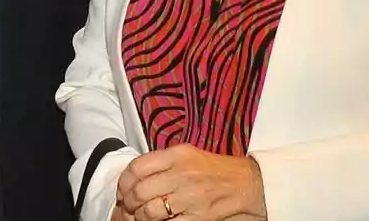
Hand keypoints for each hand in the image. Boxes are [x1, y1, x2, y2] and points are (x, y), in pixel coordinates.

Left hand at [116, 143, 265, 219]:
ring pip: (150, 212)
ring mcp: (190, 197)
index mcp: (177, 155)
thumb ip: (161, 162)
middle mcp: (182, 174)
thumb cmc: (212, 169)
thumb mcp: (187, 154)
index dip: (124, 182)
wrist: (245, 184)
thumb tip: (133, 178)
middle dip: (130, 203)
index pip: (138, 167)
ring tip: (141, 217)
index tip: (123, 191)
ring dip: (140, 217)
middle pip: (140, 192)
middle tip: (129, 207)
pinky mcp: (198, 217)